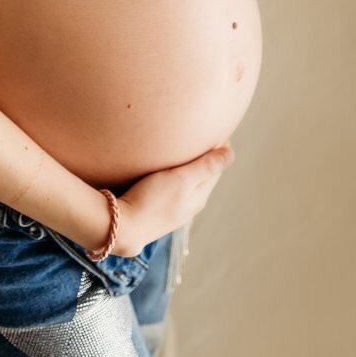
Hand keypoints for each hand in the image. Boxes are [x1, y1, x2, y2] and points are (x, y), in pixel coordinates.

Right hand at [110, 142, 234, 257]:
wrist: (124, 227)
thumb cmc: (152, 200)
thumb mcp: (181, 179)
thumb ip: (206, 166)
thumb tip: (231, 154)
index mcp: (200, 195)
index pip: (216, 167)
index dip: (217, 148)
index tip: (214, 129)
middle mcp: (191, 205)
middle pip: (204, 175)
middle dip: (205, 157)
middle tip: (200, 135)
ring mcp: (176, 211)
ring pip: (189, 183)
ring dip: (190, 168)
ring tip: (183, 150)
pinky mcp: (160, 212)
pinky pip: (175, 190)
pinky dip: (176, 177)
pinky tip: (165, 172)